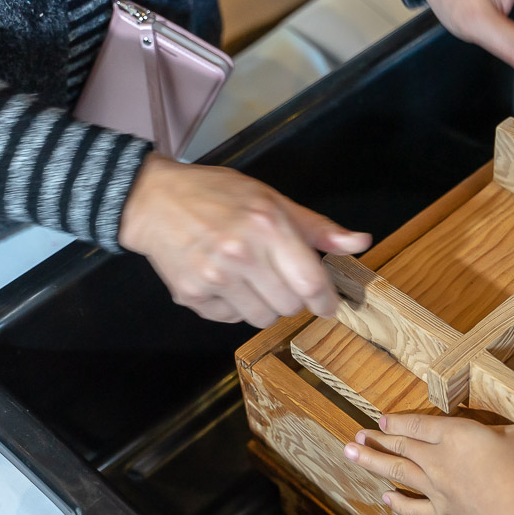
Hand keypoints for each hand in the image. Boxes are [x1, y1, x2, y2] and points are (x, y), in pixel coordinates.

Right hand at [119, 153, 370, 326]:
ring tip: (251, 279)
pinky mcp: (191, 295)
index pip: (311, 282)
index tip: (327, 304)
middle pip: (289, 306)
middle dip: (292, 298)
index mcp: (268, 226)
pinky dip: (233, 307)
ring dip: (264, 305)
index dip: (325, 300)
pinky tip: (224, 282)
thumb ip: (316, 227)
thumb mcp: (271, 199)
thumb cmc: (217, 195)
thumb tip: (361, 242)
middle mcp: (242, 254)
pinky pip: (230, 319)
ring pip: (262, 318)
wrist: (153, 200)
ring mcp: (214, 277)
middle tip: (279, 279)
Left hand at [342, 414, 513, 514]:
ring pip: (397, 472)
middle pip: (401, 447)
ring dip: (372, 462)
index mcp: (454, 435)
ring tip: (351, 454)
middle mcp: (437, 460)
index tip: (381, 420)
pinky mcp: (442, 513)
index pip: (417, 425)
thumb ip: (493, 430)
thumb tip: (485, 435)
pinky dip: (397, 503)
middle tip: (355, 436)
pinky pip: (413, 508)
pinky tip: (385, 498)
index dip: (397, 422)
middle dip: (376, 440)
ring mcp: (436, 488)